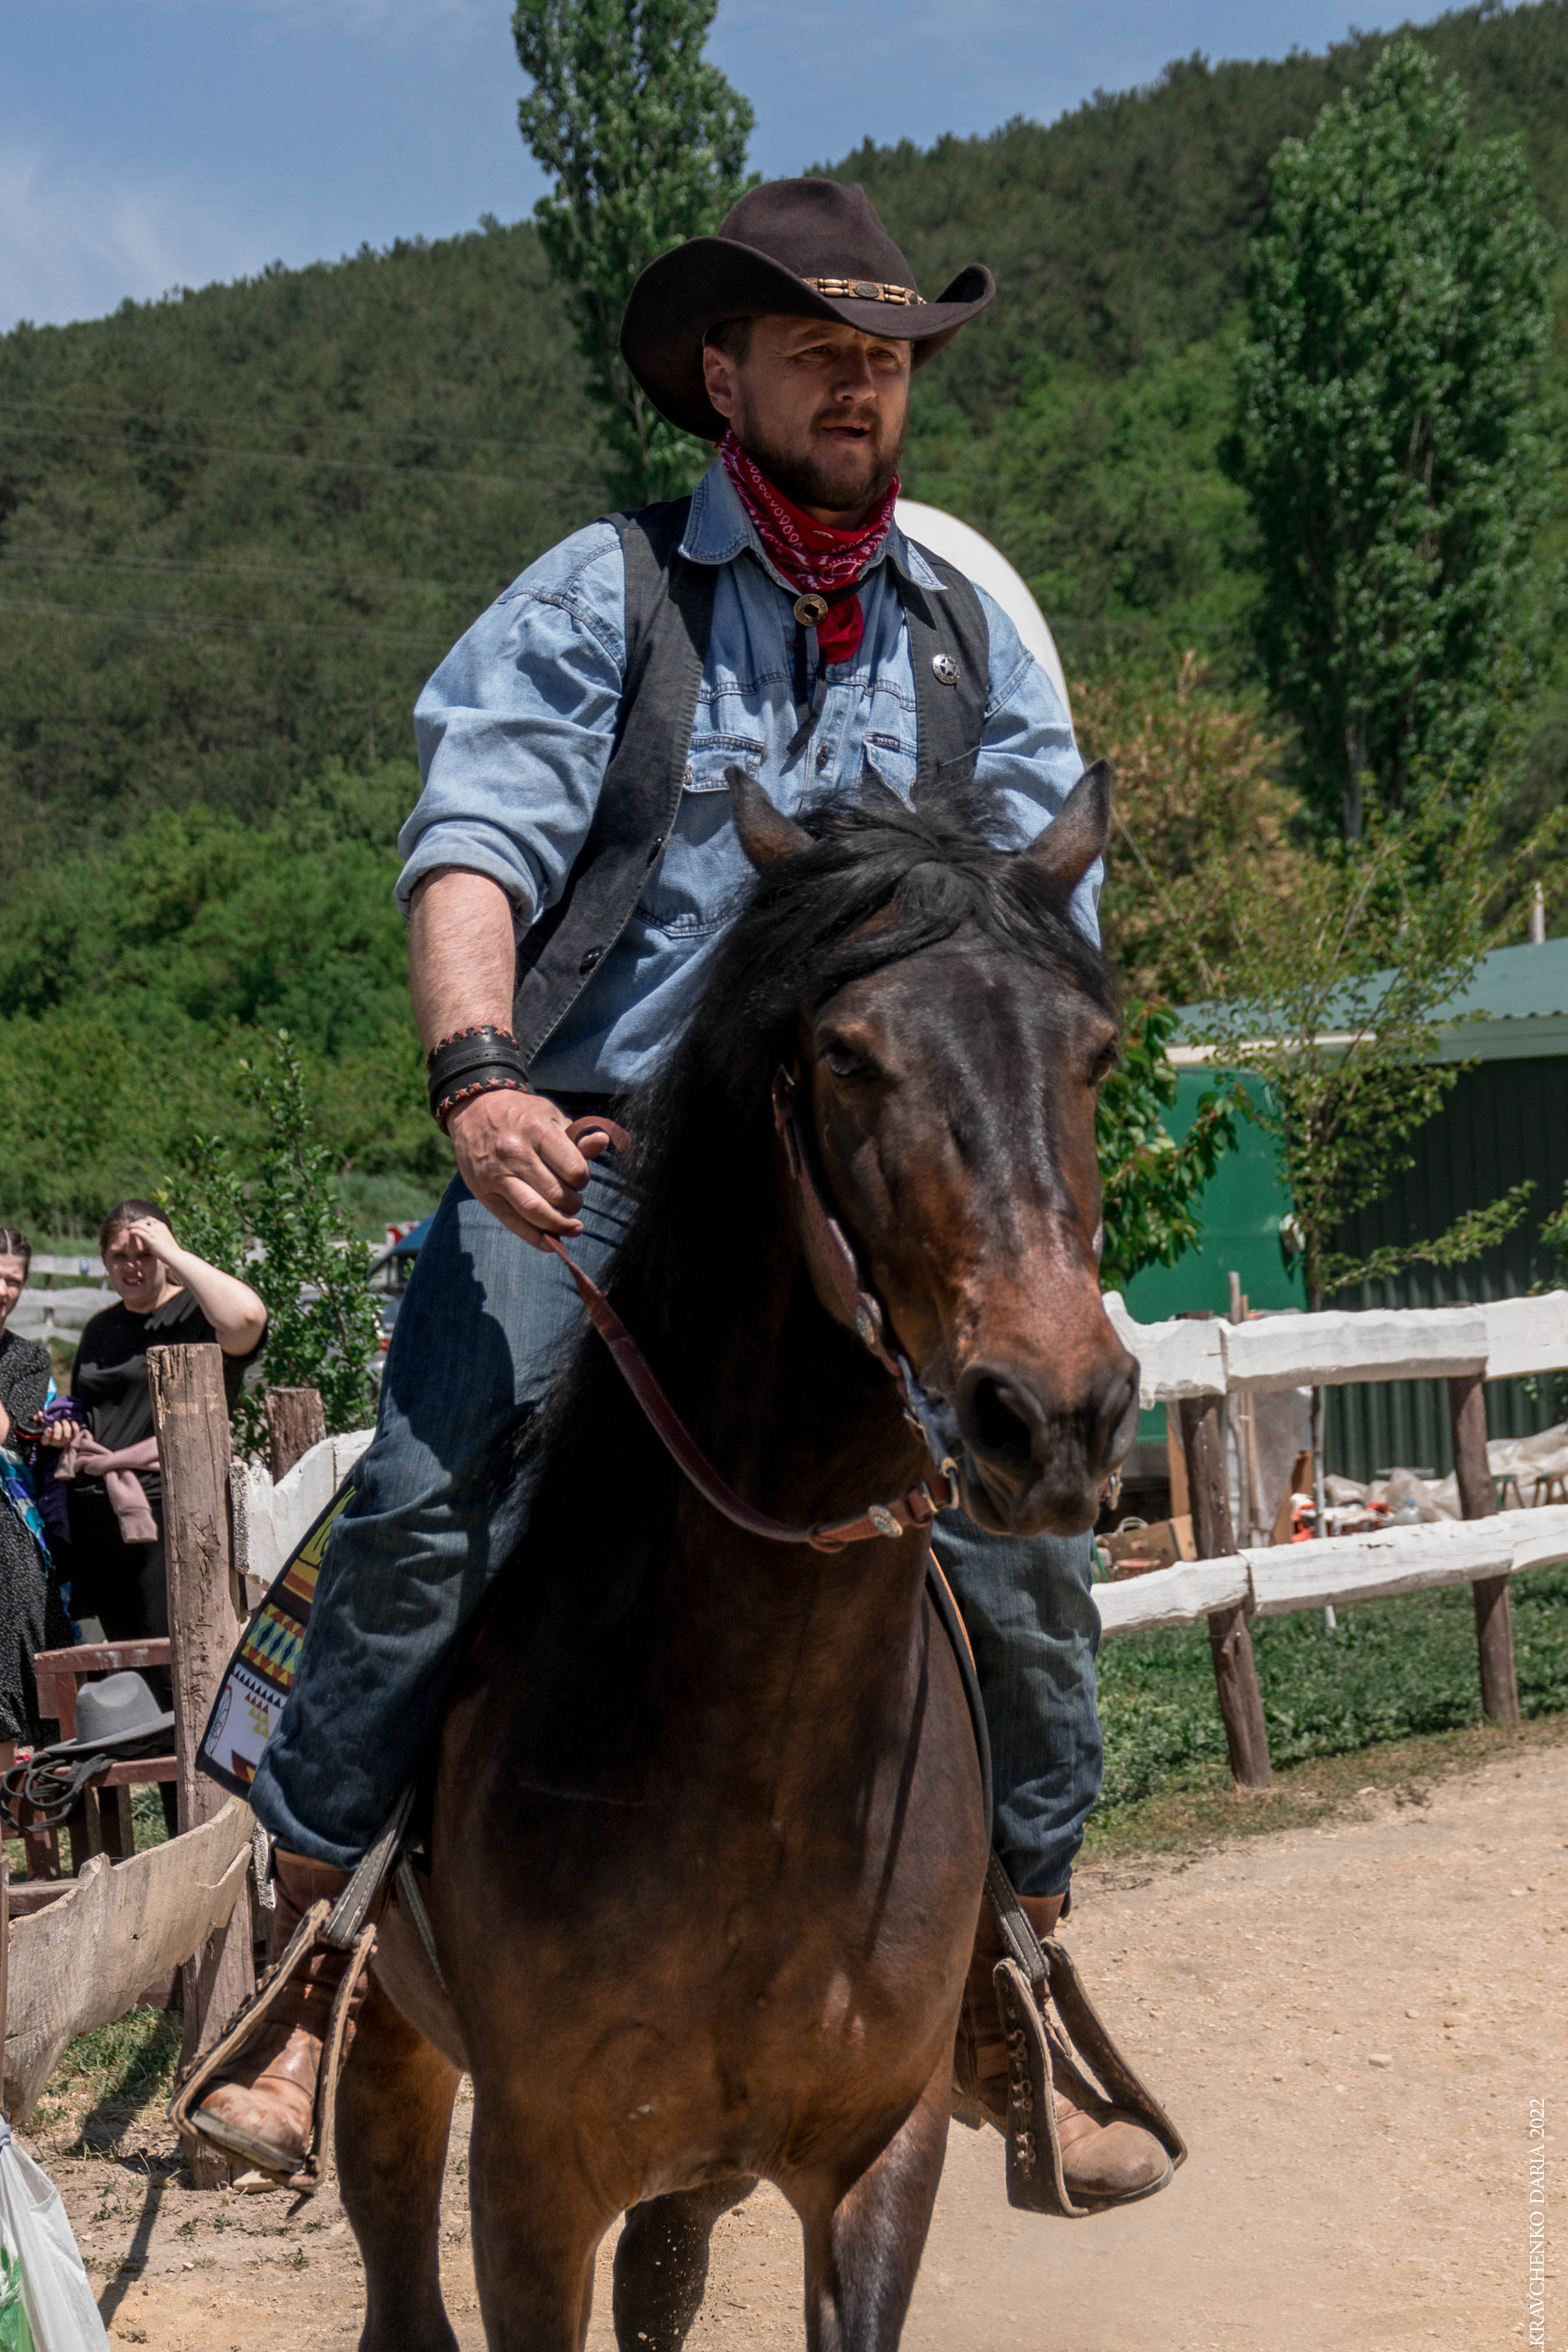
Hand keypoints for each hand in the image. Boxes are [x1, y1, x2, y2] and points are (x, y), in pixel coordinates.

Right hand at [33, 1419, 83, 1448]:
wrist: (60, 1429)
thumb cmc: (48, 1426)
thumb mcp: (41, 1423)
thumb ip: (37, 1418)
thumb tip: (40, 1413)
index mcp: (46, 1440)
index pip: (45, 1440)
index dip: (47, 1435)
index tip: (48, 1428)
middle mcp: (56, 1443)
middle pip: (57, 1438)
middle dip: (57, 1428)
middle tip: (56, 1422)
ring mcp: (65, 1441)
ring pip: (67, 1436)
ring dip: (65, 1426)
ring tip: (63, 1421)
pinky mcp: (74, 1438)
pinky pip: (76, 1433)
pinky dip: (75, 1427)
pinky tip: (72, 1422)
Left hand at [125, 1217, 180, 1266]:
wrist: (174, 1255)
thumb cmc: (171, 1251)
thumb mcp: (166, 1240)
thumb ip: (160, 1237)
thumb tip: (155, 1239)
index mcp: (162, 1226)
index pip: (150, 1219)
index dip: (142, 1222)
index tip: (138, 1225)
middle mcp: (158, 1227)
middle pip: (144, 1220)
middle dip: (136, 1222)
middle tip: (130, 1226)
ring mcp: (154, 1232)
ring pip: (139, 1225)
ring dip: (132, 1225)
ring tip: (127, 1228)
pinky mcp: (150, 1239)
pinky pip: (138, 1231)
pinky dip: (133, 1231)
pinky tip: (130, 1232)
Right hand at [447, 1089, 608, 1250]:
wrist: (474, 1109)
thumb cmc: (521, 1115)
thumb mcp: (551, 1115)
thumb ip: (576, 1136)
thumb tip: (602, 1141)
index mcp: (537, 1130)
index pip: (573, 1170)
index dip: (582, 1180)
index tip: (578, 1179)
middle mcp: (515, 1153)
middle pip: (556, 1195)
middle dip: (573, 1205)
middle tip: (573, 1202)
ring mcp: (497, 1175)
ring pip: (535, 1212)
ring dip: (559, 1225)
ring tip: (570, 1226)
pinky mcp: (483, 1193)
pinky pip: (513, 1223)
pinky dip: (535, 1237)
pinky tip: (550, 1241)